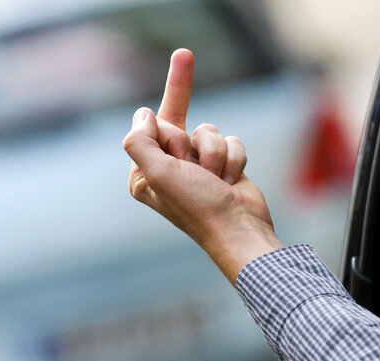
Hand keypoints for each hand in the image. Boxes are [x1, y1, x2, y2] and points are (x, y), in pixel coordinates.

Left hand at [122, 49, 282, 283]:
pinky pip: (230, 140)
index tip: (179, 155)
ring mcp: (196, 166)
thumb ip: (140, 141)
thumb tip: (143, 114)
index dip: (170, 134)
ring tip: (216, 180)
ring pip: (207, 130)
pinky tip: (231, 182)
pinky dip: (233, 159)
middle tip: (198, 172)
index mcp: (144, 172)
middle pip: (176, 122)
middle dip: (192, 145)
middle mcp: (167, 167)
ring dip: (215, 154)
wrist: (240, 227)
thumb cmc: (197, 206)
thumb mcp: (158, 173)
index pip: (149, 127)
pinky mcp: (222, 165)